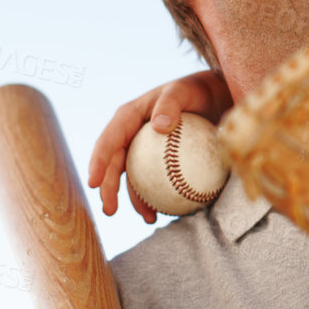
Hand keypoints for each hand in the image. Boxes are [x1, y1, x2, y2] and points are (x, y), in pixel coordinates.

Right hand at [85, 71, 232, 221]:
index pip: (109, 141)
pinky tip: (167, 212)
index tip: (94, 183)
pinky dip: (158, 197)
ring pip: (134, 178)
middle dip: (108, 189)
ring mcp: (145, 151)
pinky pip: (155, 182)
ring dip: (136, 200)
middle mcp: (132, 136)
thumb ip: (170, 103)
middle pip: (114, 165)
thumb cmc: (195, 90)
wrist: (214, 97)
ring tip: (148, 218)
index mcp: (128, 118)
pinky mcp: (160, 162)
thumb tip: (158, 125)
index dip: (98, 162)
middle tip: (110, 210)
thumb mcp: (182, 91)